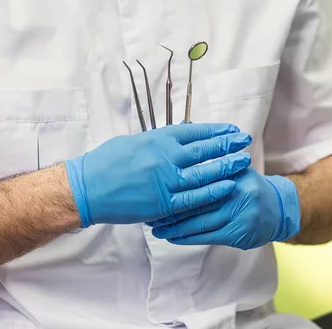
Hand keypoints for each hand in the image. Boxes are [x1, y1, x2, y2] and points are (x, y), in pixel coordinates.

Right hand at [64, 123, 251, 226]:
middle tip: (244, 140)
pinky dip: (213, 192)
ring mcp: (166, 181)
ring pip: (204, 173)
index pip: (195, 131)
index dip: (216, 130)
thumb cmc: (106, 162)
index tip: (230, 129)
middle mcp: (165, 157)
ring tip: (243, 160)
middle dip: (227, 144)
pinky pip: (194, 198)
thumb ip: (160, 141)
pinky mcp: (163, 203)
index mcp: (158, 139)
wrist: (87, 189)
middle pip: (205, 149)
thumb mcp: (135, 142)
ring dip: (226, 166)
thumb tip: (180, 138)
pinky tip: (228, 186)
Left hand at [148, 167, 300, 249]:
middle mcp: (237, 192)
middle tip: (149, 210)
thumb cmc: (250, 186)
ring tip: (155, 227)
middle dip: (170, 207)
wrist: (279, 210)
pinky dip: (187, 238)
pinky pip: (207, 236)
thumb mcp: (238, 168)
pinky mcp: (237, 233)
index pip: (202, 178)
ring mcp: (238, 214)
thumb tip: (188, 138)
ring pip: (200, 221)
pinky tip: (172, 237)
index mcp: (234, 173)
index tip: (157, 187)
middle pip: (197, 200)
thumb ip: (217, 159)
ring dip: (174, 226)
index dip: (177, 183)